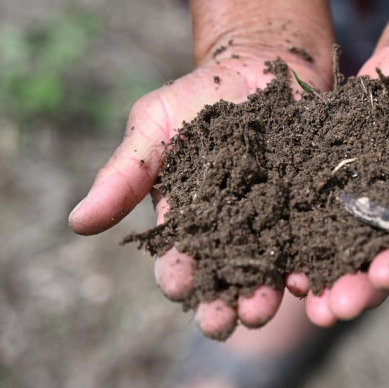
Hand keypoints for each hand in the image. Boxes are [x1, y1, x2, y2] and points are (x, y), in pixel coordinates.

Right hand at [69, 49, 328, 339]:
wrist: (265, 64)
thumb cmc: (200, 94)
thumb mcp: (156, 123)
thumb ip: (125, 173)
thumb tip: (76, 223)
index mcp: (188, 220)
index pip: (178, 258)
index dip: (177, 275)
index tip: (180, 285)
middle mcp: (231, 232)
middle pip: (224, 279)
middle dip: (221, 303)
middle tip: (222, 323)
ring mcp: (274, 224)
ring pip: (268, 272)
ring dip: (263, 296)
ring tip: (263, 310)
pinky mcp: (310, 211)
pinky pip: (312, 244)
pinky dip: (309, 265)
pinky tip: (308, 280)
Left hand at [299, 40, 388, 325]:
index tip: (384, 277)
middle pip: (378, 257)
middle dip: (355, 285)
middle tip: (330, 310)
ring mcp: (366, 198)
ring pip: (340, 238)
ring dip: (320, 267)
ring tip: (297, 290)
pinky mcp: (336, 175)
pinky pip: (313, 199)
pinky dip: (296, 219)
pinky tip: (276, 237)